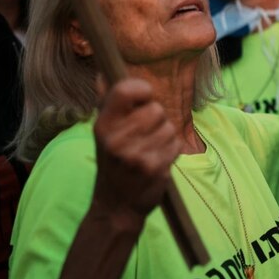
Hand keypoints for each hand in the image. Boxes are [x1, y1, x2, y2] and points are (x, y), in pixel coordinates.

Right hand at [90, 78, 180, 228]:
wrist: (116, 206)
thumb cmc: (113, 163)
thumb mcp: (103, 134)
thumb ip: (106, 102)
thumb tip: (103, 72)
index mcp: (102, 126)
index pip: (125, 90)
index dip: (141, 88)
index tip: (144, 96)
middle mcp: (116, 139)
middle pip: (156, 109)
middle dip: (157, 119)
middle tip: (145, 134)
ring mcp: (135, 155)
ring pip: (169, 127)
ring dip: (165, 136)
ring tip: (150, 149)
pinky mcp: (154, 168)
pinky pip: (176, 144)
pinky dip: (172, 150)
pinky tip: (157, 160)